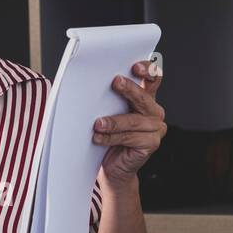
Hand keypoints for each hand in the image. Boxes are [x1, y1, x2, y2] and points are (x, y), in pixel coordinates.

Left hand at [92, 60, 165, 188]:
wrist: (111, 166)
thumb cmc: (107, 135)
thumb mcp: (106, 112)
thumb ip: (103, 96)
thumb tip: (77, 82)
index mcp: (145, 98)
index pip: (153, 78)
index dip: (148, 70)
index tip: (134, 66)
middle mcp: (153, 111)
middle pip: (144, 97)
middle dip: (129, 88)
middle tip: (115, 82)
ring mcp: (155, 129)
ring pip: (134, 120)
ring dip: (114, 121)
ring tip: (97, 124)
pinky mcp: (151, 144)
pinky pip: (130, 138)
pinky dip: (112, 137)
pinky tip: (98, 138)